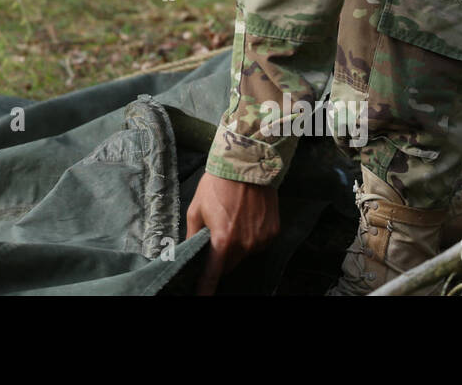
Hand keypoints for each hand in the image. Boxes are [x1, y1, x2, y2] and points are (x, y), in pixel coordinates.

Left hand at [185, 172, 279, 294]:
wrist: (247, 164)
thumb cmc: (217, 184)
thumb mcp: (196, 209)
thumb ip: (192, 235)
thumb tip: (188, 251)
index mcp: (223, 241)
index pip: (213, 275)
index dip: (205, 289)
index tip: (201, 297)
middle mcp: (244, 245)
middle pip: (229, 264)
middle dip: (220, 256)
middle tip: (217, 234)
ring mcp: (261, 240)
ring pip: (244, 254)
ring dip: (237, 246)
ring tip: (232, 220)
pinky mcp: (273, 232)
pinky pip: (258, 243)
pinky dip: (251, 236)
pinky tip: (246, 217)